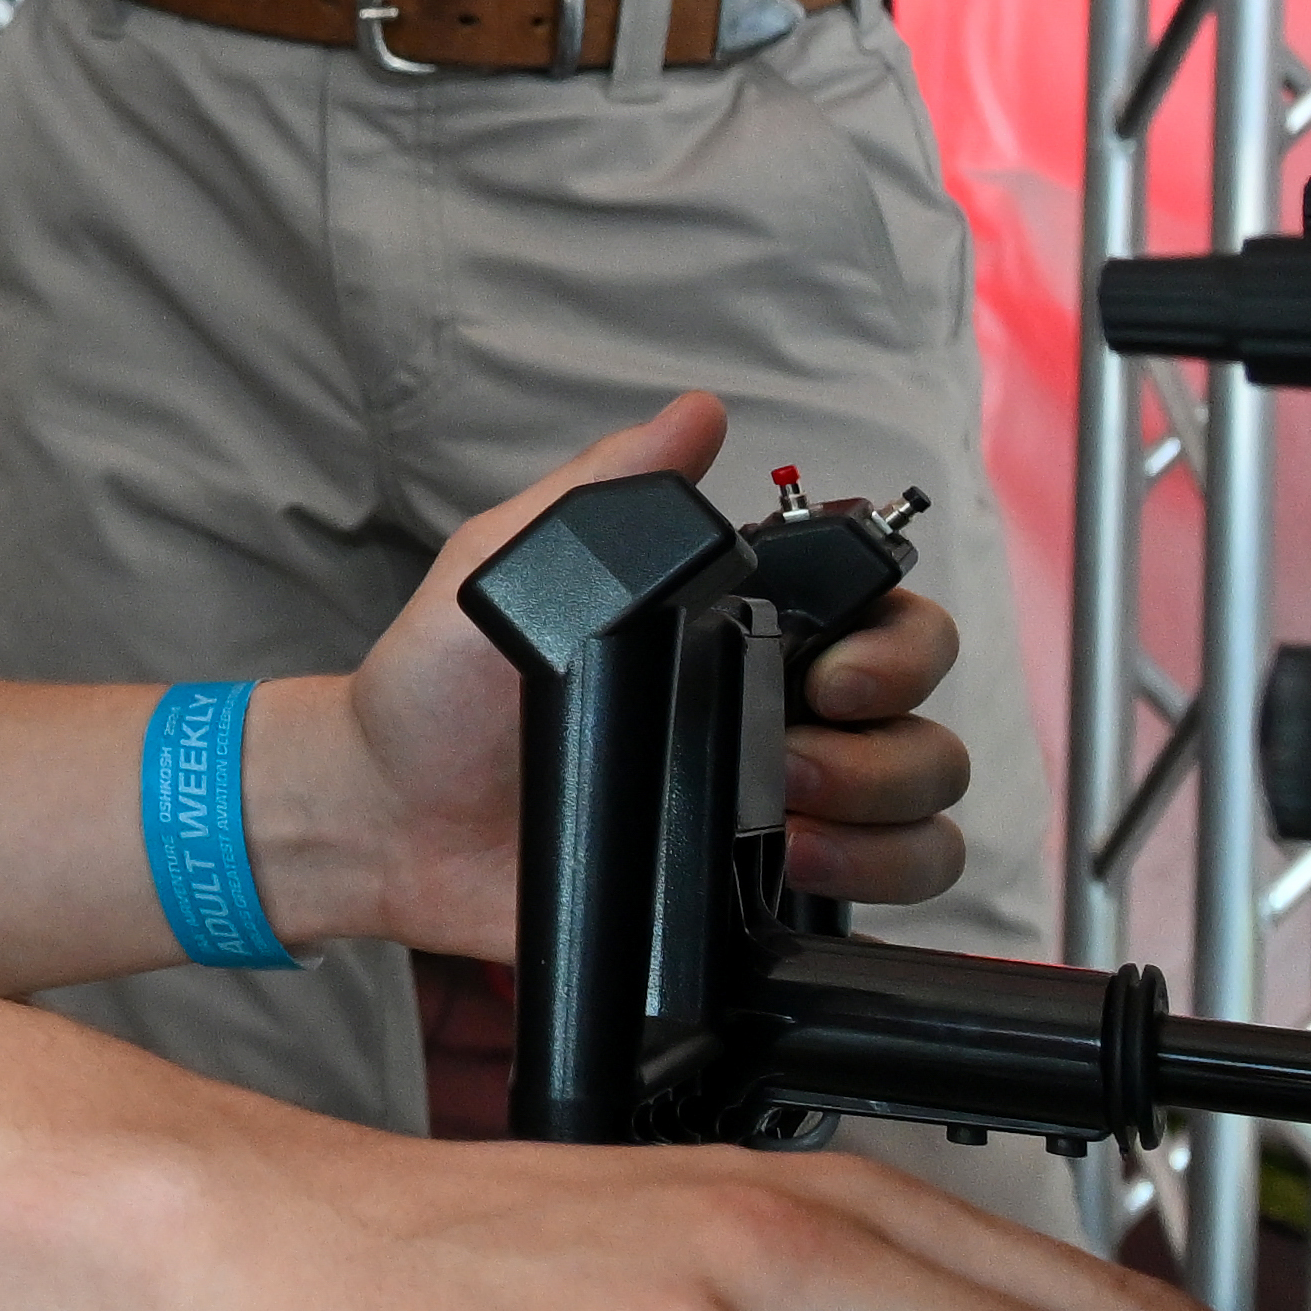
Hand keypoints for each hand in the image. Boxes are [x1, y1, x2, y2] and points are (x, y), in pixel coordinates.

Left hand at [308, 396, 977, 951]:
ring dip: (885, 819)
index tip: (833, 675)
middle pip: (924, 724)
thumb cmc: (436, 688)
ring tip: (787, 825)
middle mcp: (774, 716)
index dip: (901, 647)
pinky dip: (871, 882)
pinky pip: (881, 896)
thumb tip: (696, 415)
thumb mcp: (507, 565)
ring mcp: (775, 809)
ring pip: (925, 812)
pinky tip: (786, 871)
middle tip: (797, 756)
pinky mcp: (753, 893)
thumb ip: (604, 491)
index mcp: (737, 630)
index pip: (887, 620)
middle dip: (892, 747)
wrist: (385, 817)